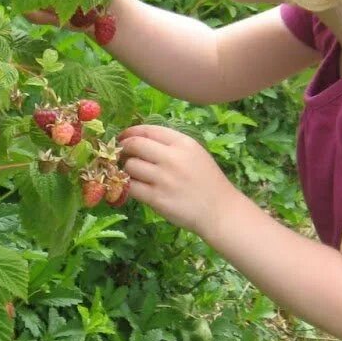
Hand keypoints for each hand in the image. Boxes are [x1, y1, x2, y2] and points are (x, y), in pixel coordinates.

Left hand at [115, 124, 237, 236]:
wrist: (219, 211)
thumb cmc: (207, 181)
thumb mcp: (195, 153)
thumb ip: (171, 144)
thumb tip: (138, 138)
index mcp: (183, 143)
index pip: (148, 130)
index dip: (131, 132)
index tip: (123, 136)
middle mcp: (172, 158)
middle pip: (135, 145)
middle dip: (124, 148)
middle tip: (122, 155)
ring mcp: (163, 179)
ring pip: (130, 166)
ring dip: (127, 169)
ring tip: (135, 174)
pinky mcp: (157, 199)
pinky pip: (131, 187)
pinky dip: (129, 186)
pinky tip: (137, 188)